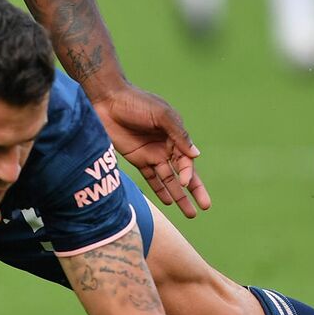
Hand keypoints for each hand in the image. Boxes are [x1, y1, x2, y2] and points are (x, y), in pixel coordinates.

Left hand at [92, 83, 210, 217]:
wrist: (108, 100)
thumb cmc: (137, 102)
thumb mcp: (162, 115)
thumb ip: (179, 135)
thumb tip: (196, 155)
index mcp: (176, 134)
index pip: (186, 159)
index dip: (188, 173)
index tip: (185, 182)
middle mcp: (166, 146)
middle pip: (183, 173)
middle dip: (194, 190)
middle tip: (206, 206)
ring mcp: (152, 154)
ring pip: (169, 180)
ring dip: (179, 196)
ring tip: (190, 214)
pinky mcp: (138, 159)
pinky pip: (152, 178)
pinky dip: (161, 190)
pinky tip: (168, 203)